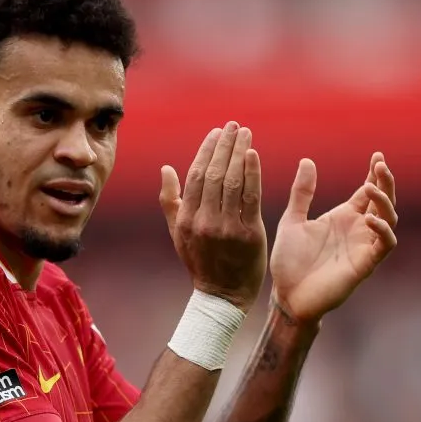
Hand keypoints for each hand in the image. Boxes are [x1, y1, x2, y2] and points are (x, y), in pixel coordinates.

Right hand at [160, 121, 267, 312]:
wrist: (222, 296)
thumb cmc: (201, 262)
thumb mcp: (179, 234)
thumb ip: (171, 201)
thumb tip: (166, 168)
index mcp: (187, 220)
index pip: (196, 176)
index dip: (207, 151)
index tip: (217, 132)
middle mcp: (204, 222)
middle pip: (215, 174)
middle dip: (225, 145)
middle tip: (234, 125)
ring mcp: (227, 228)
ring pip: (233, 182)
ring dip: (239, 153)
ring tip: (246, 133)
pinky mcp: (248, 235)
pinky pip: (250, 198)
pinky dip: (252, 173)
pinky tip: (254, 155)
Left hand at [270, 152, 397, 322]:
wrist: (286, 295)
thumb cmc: (289, 262)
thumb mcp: (292, 221)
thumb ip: (301, 193)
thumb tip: (307, 161)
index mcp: (343, 218)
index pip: (368, 191)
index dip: (375, 174)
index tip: (377, 156)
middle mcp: (357, 230)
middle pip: (383, 201)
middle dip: (386, 182)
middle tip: (380, 165)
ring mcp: (362, 247)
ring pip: (389, 220)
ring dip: (385, 202)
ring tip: (371, 189)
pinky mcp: (364, 265)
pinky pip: (383, 245)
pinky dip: (382, 230)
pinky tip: (370, 219)